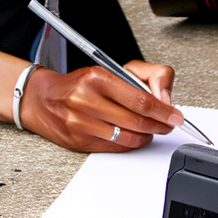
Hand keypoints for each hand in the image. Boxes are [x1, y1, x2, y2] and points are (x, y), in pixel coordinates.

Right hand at [20, 59, 180, 151]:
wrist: (42, 98)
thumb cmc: (77, 84)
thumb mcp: (106, 69)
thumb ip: (139, 78)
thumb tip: (163, 99)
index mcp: (96, 77)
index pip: (140, 100)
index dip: (163, 111)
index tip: (175, 116)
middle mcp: (87, 100)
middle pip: (138, 121)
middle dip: (160, 125)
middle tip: (168, 124)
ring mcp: (82, 123)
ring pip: (130, 138)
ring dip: (146, 135)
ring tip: (149, 129)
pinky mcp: (80, 141)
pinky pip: (116, 148)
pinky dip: (130, 143)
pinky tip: (131, 135)